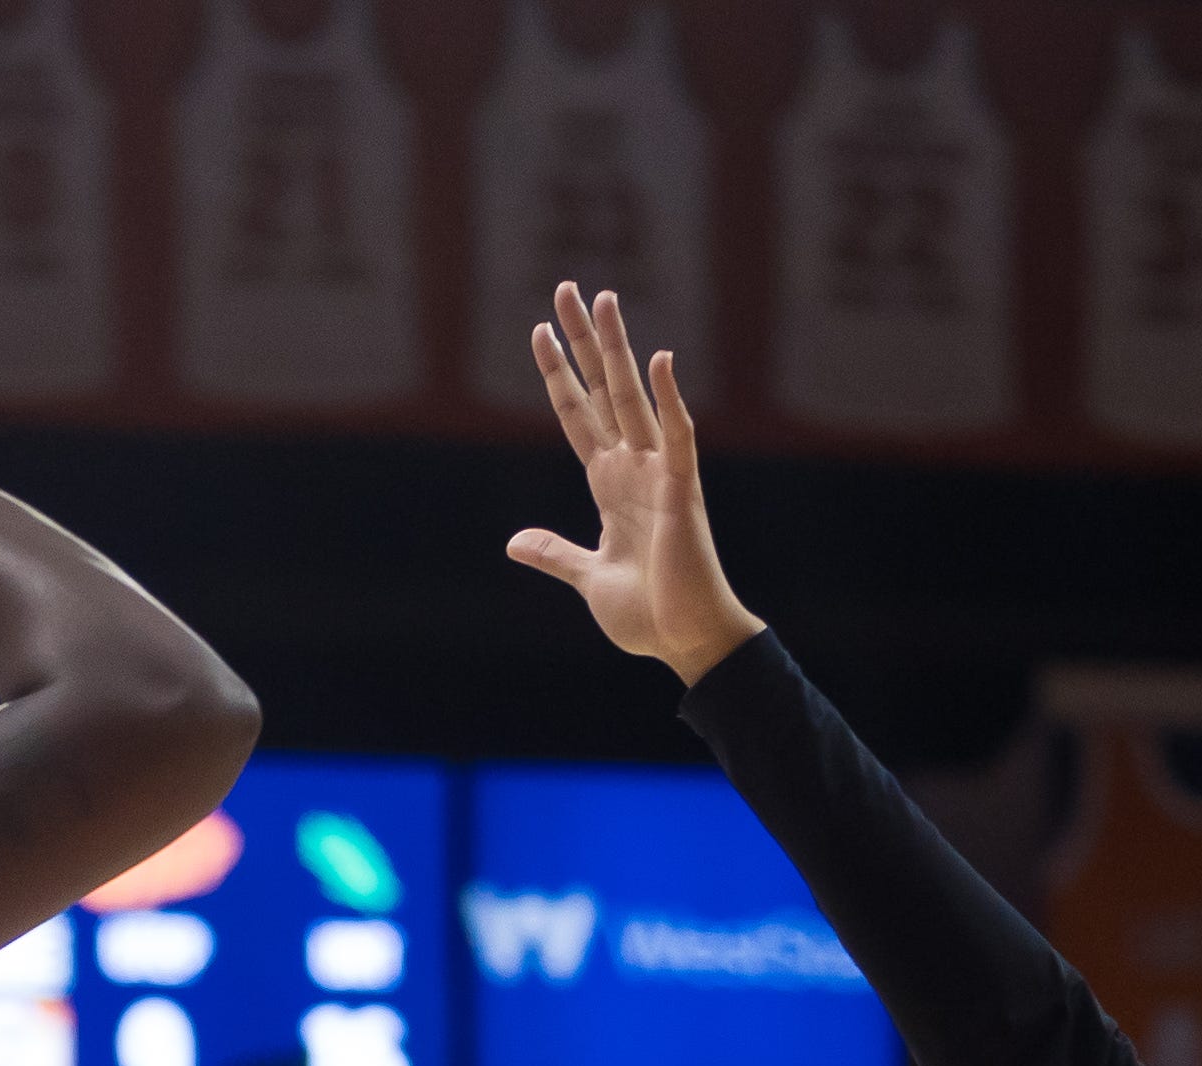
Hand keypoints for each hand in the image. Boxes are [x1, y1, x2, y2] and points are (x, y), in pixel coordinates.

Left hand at [505, 284, 762, 685]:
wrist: (685, 641)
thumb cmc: (648, 613)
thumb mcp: (588, 577)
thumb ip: (555, 553)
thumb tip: (516, 542)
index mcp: (609, 485)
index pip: (578, 415)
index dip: (558, 373)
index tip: (540, 332)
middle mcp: (633, 468)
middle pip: (603, 389)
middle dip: (584, 340)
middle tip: (567, 288)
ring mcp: (659, 475)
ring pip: (634, 398)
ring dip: (619, 348)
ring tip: (604, 298)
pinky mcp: (682, 493)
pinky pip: (677, 437)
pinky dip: (669, 400)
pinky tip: (660, 360)